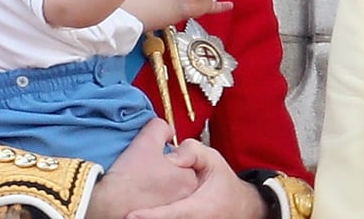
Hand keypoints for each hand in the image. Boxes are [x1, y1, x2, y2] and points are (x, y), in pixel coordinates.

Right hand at [86, 118, 197, 218]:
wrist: (108, 204)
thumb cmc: (129, 177)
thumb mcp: (147, 139)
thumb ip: (161, 128)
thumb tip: (167, 131)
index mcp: (189, 179)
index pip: (184, 159)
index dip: (167, 154)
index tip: (153, 158)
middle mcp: (185, 198)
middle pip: (177, 173)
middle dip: (164, 168)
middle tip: (145, 168)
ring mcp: (171, 210)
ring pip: (166, 188)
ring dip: (156, 182)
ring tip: (139, 180)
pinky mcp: (157, 216)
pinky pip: (156, 201)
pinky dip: (149, 196)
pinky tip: (136, 193)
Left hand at [125, 139, 267, 218]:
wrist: (239, 208)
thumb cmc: (223, 184)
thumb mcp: (213, 160)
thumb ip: (192, 152)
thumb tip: (170, 155)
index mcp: (197, 207)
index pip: (171, 213)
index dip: (149, 216)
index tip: (130, 215)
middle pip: (164, 218)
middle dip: (145, 215)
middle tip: (125, 212)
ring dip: (149, 215)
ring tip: (128, 213)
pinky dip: (153, 215)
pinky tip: (142, 212)